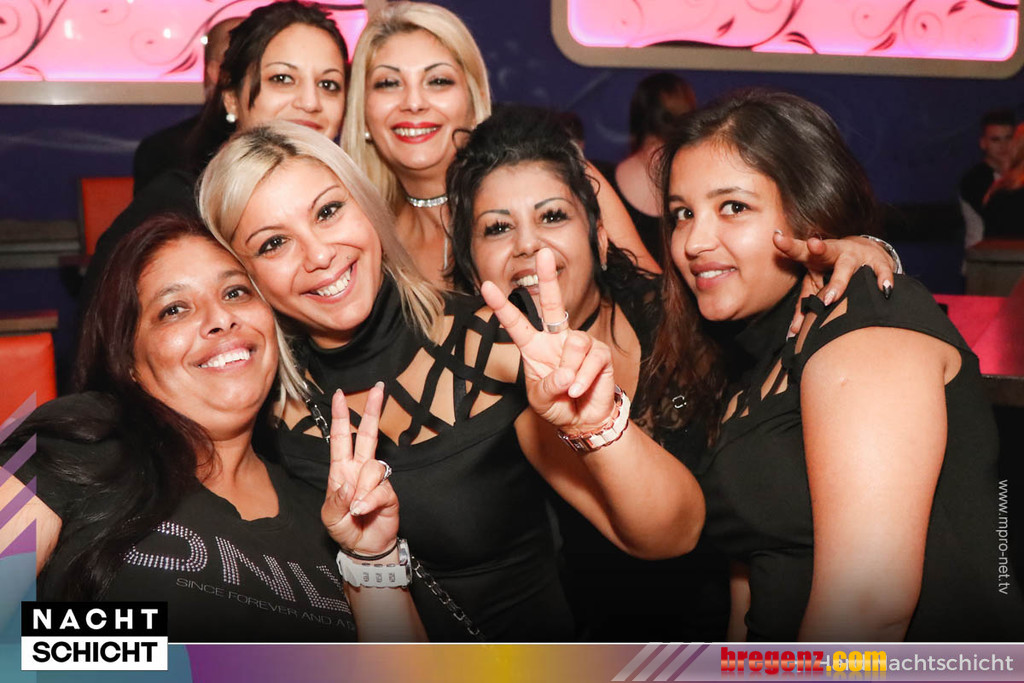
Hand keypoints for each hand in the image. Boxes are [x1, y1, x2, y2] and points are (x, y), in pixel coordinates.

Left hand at [321, 383, 398, 555]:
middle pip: (368, 434)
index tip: (339, 396)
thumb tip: (347, 485)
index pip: (341, 438)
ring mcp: (376, 480)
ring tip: (356, 507)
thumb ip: (336, 501)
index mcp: (341, 469)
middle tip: (379, 389)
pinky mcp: (389, 492)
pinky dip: (369, 501)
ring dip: (362, 488)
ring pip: (372, 467)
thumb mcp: (329, 517)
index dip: (340, 417)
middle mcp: (359, 469)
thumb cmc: (344, 529)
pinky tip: (364, 510)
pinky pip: (380, 489)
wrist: (363, 548)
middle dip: (372, 411)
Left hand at [480, 248, 616, 432]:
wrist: (583, 420)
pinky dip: (583, 379)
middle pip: (552, 304)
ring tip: (569, 389)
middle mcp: (556, 339)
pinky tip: (579, 391)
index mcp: (534, 347)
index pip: (517, 323)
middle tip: (543, 253)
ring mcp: (580, 344)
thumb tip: (566, 374)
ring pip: (575, 343)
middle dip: (548, 278)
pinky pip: (592, 360)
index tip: (487, 286)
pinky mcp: (600, 354)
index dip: (502, 306)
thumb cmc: (557, 405)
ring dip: (570, 370)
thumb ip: (547, 387)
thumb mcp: (541, 400)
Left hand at [774, 233, 895, 335]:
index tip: (777, 238)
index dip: (789, 245)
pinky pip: (881, 271)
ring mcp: (855, 257)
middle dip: (817, 249)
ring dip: (839, 281)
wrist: (864, 252)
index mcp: (815, 256)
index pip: (799, 250)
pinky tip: (884, 288)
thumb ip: (803, 305)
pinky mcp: (876, 262)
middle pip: (825, 251)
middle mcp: (835, 252)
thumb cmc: (830, 271)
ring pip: (847, 266)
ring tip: (830, 298)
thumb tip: (792, 334)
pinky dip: (883, 279)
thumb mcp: (815, 282)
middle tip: (811, 246)